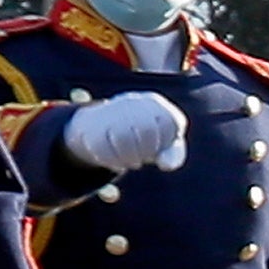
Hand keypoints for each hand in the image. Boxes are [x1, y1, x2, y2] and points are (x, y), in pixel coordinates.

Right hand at [60, 90, 190, 175]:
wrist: (106, 125)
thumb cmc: (146, 136)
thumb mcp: (165, 144)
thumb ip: (173, 154)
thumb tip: (165, 165)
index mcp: (155, 104)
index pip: (168, 121)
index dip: (166, 141)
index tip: (159, 146)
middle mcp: (132, 103)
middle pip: (146, 129)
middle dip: (148, 151)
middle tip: (145, 157)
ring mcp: (112, 113)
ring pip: (123, 138)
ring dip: (131, 158)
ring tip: (134, 162)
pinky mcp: (94, 127)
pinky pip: (103, 148)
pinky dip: (114, 161)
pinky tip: (118, 163)